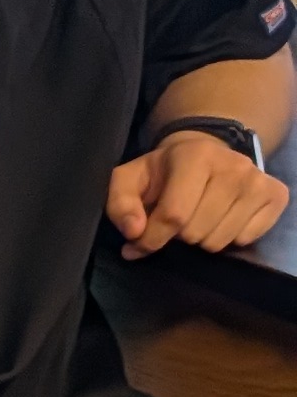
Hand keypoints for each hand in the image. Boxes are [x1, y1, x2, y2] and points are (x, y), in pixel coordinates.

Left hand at [107, 126, 288, 259]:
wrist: (207, 152)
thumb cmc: (165, 171)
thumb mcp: (131, 179)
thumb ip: (120, 204)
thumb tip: (133, 232)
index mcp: (194, 156)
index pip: (174, 215)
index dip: (152, 239)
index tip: (138, 245)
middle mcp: (233, 166)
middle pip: (196, 232)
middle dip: (177, 235)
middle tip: (177, 219)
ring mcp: (258, 181)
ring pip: (220, 240)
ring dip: (202, 238)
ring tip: (198, 217)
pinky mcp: (276, 195)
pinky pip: (246, 239)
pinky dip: (228, 237)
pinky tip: (222, 217)